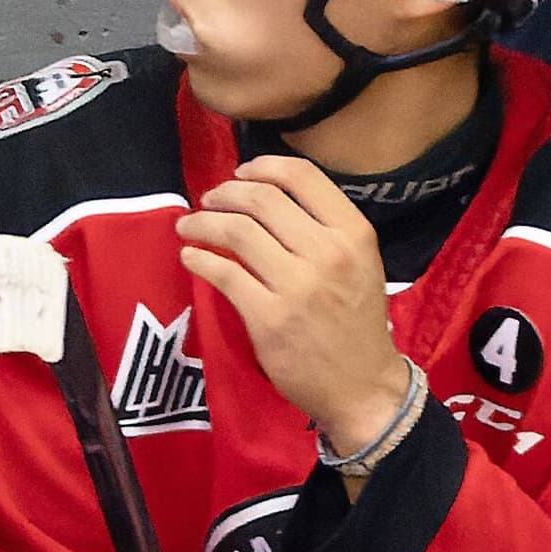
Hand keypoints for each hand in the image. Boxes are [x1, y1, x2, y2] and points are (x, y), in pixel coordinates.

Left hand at [177, 158, 418, 457]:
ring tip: (189, 226)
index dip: (264, 167)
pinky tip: (191, 257)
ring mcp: (297, 285)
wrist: (361, 384)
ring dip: (204, 223)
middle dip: (226, 193)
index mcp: (354, 233)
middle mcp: (327, 252)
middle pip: (263, 200)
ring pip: (238, 232)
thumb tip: (269, 196)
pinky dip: (200, 259)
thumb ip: (325, 229)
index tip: (240, 173)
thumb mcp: (360, 262)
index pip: (303, 177)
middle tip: (208, 200)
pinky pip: (224, 274)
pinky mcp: (268, 318)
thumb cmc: (357, 320)